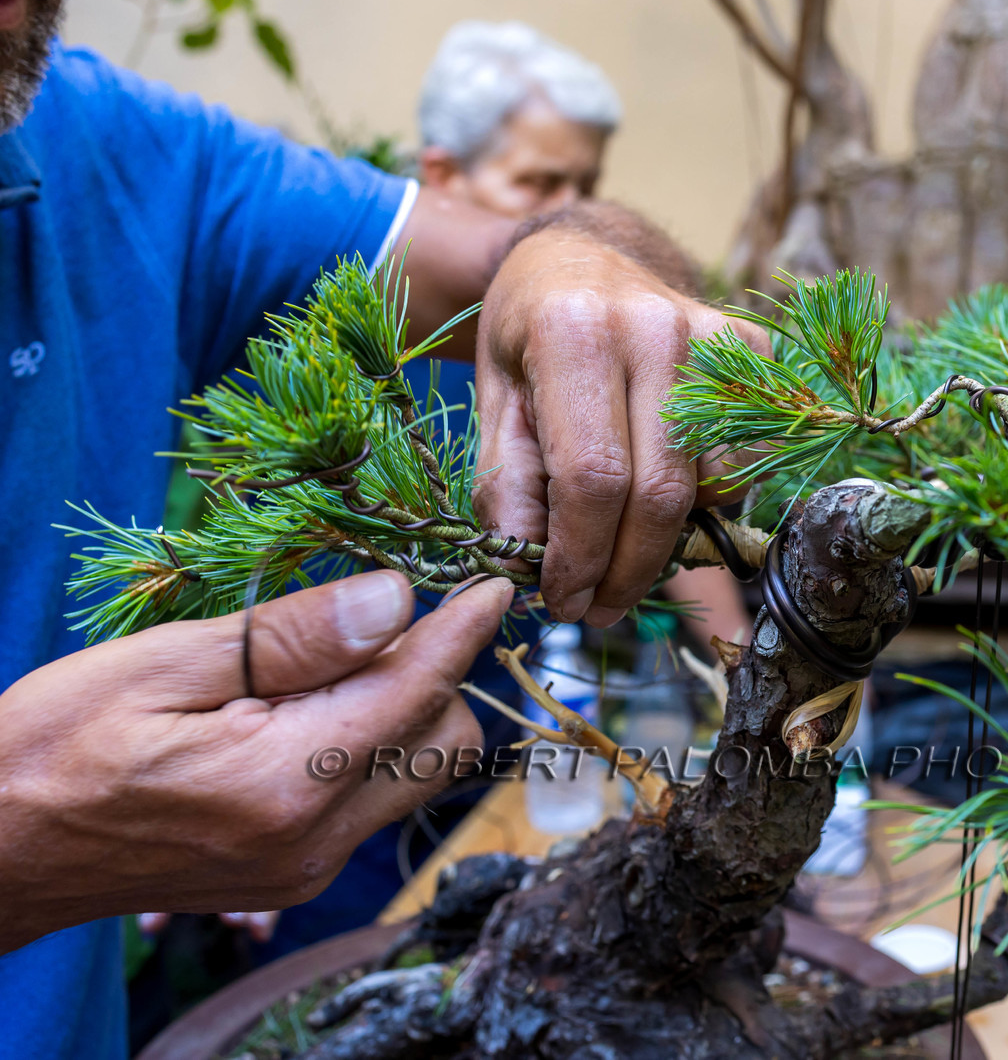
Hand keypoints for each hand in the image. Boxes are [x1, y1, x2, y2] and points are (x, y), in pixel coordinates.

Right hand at [0, 571, 510, 954]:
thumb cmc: (54, 745)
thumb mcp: (162, 665)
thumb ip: (289, 637)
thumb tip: (397, 598)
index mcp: (283, 780)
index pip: (419, 691)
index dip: (463, 630)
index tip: (494, 586)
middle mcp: (314, 840)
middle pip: (445, 740)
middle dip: (434, 672)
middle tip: (369, 623)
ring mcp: (306, 871)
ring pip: (421, 775)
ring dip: (407, 710)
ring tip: (328, 667)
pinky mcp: (292, 880)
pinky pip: (374, 803)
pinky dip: (370, 748)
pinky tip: (305, 715)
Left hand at [474, 224, 769, 626]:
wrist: (580, 255)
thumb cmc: (528, 333)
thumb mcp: (493, 401)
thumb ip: (505, 485)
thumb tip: (525, 573)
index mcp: (573, 332)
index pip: (593, 478)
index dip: (581, 558)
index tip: (563, 602)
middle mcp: (654, 328)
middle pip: (660, 491)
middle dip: (629, 570)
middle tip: (598, 608)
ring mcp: (714, 335)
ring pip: (714, 481)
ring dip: (669, 536)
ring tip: (622, 543)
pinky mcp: (753, 348)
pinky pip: (744, 456)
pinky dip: (707, 494)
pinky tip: (661, 486)